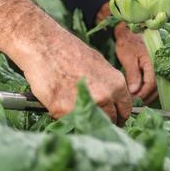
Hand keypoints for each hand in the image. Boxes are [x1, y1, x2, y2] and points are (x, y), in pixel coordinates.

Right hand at [0, 0, 131, 124]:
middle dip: (102, 121)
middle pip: (110, 121)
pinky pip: (69, 122)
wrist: (44, 46)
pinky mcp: (65, 112)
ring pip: (91, 125)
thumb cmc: (69, 51)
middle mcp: (105, 97)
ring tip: (74, 111)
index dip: (118, 117)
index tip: (112, 120)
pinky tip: (59, 104)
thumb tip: (111, 101)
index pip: (125, 112)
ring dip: (84, 121)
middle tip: (91, 118)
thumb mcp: (98, 64)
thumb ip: (108, 85)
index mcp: (117, 84)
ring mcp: (86, 105)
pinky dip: (65, 117)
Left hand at [114, 23, 157, 104]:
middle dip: (146, 97)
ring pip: (157, 86)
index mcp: (154, 62)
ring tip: (136, 101)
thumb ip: (133, 75)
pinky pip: (156, 82)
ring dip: (148, 95)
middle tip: (134, 104)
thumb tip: (134, 92)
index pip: (151, 84)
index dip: (142, 94)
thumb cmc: (128, 42)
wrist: (131, 31)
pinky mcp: (157, 68)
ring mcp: (160, 66)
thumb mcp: (128, 58)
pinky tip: (140, 93)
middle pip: (156, 87)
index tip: (132, 101)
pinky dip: (149, 89)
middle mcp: (160, 65)